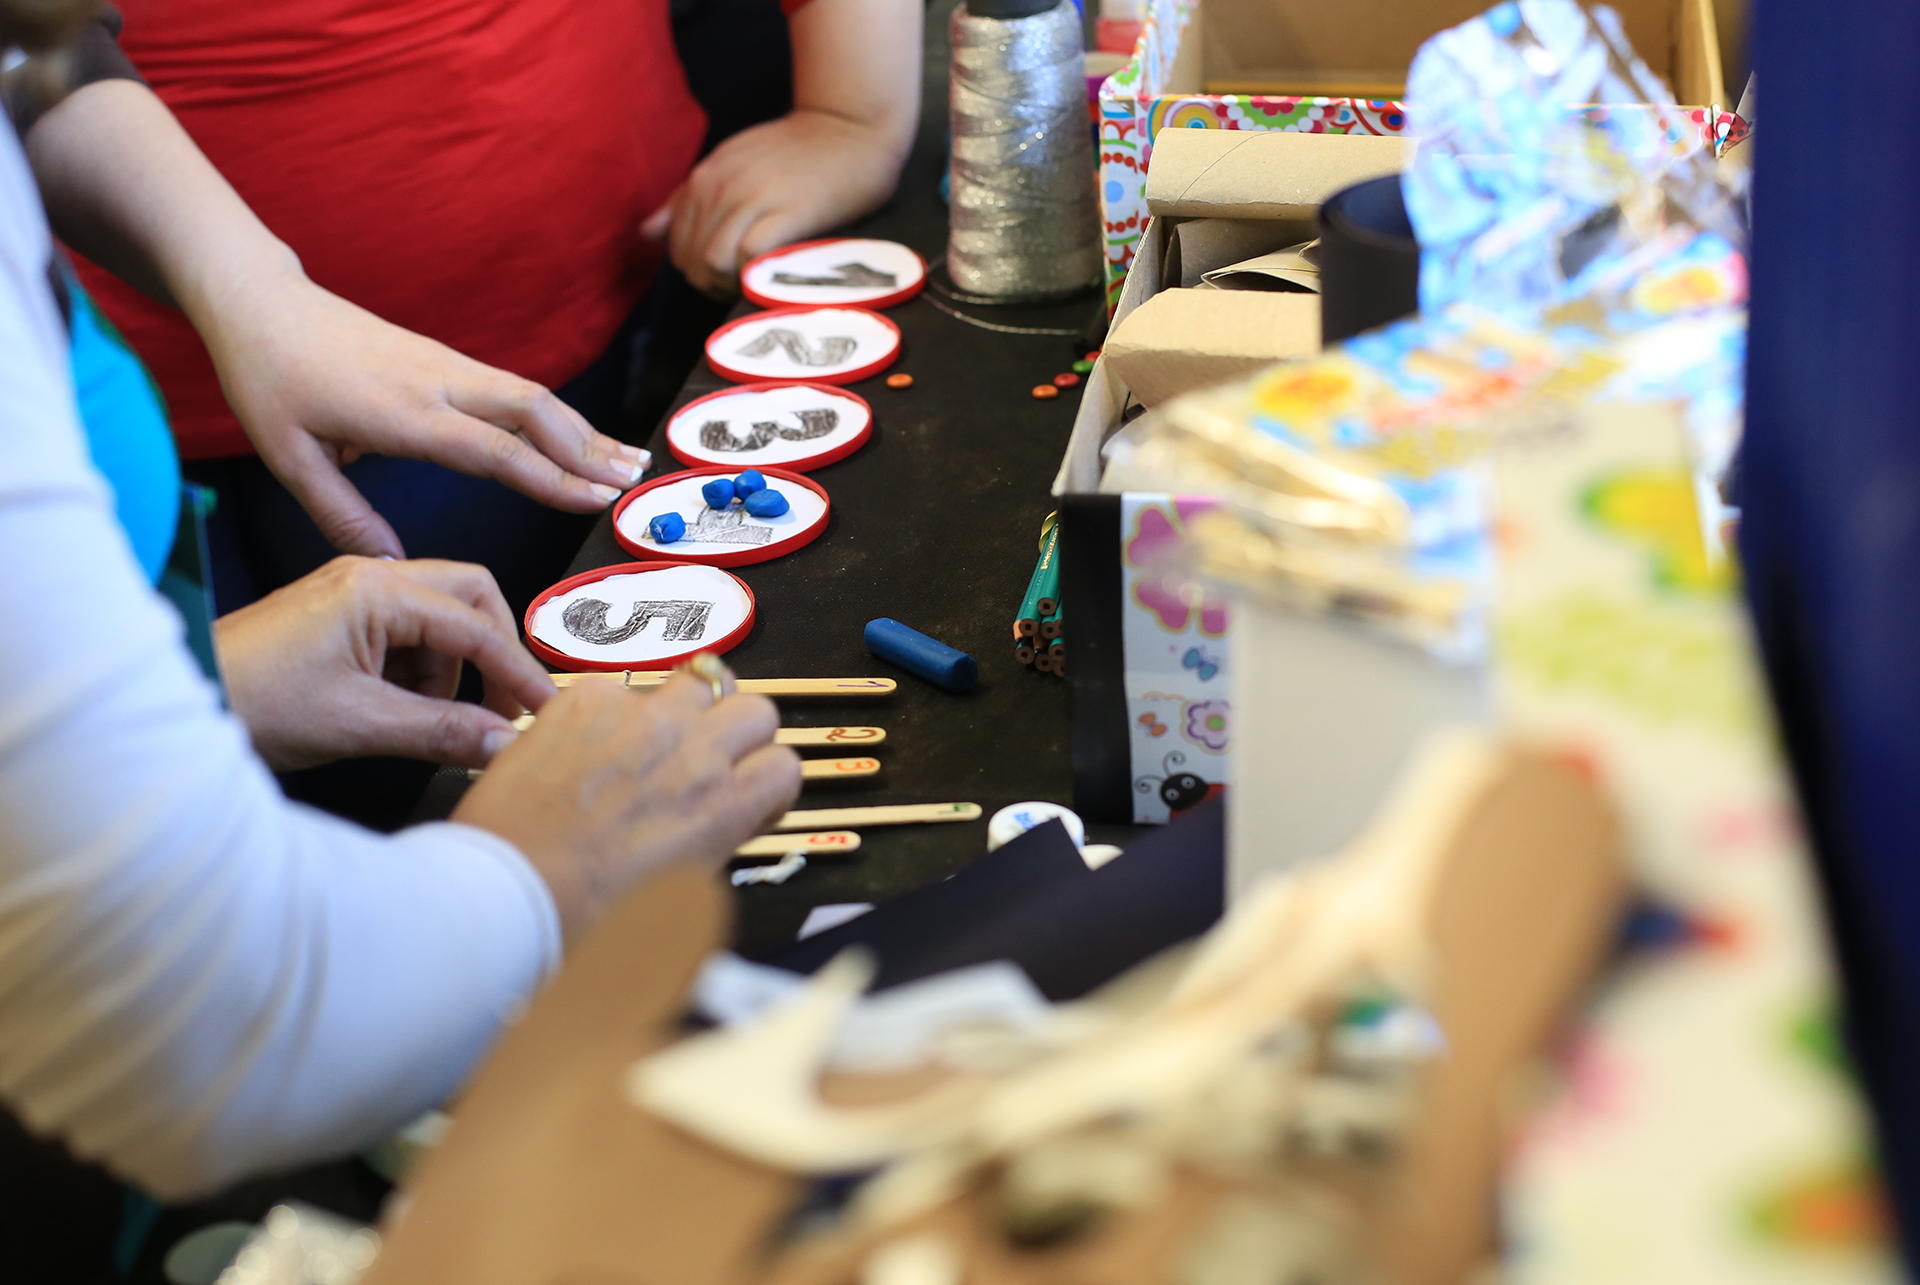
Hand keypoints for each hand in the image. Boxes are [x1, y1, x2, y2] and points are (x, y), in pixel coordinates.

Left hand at [195, 272, 647, 558]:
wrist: (261, 302)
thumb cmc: (269, 381)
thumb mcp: (288, 459)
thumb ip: (344, 517)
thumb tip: (398, 568)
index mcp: (401, 412)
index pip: (493, 450)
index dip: (551, 478)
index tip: (596, 501)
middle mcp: (436, 382)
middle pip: (534, 412)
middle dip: (590, 449)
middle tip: (635, 483)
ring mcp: (447, 364)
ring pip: (533, 396)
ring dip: (584, 430)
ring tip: (630, 461)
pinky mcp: (447, 359)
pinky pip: (516, 388)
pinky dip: (557, 415)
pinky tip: (579, 436)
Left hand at [214, 556, 556, 770]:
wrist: (181, 700)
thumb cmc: (250, 701)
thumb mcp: (359, 724)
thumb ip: (442, 730)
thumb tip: (503, 742)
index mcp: (377, 589)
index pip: (476, 625)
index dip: (518, 672)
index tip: (544, 710)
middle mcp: (370, 576)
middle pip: (471, 595)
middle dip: (494, 650)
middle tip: (500, 706)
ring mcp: (354, 591)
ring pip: (442, 615)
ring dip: (452, 668)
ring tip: (426, 718)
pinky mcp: (342, 614)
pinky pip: (408, 631)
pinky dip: (420, 670)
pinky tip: (398, 708)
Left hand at [453, 668, 800, 940]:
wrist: (507, 890)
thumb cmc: (587, 912)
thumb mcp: (683, 897)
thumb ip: (715, 841)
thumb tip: (720, 821)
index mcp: (724, 807)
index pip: (786, 764)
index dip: (763, 780)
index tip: (743, 792)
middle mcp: (693, 752)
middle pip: (755, 710)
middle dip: (736, 733)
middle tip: (703, 759)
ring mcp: (640, 717)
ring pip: (698, 681)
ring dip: (685, 708)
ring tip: (650, 740)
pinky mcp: (587, 699)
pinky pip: (622, 686)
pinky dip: (614, 711)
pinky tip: (588, 747)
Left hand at [642, 110, 909, 297]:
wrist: (850, 127)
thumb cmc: (797, 154)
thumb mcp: (731, 164)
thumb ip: (687, 198)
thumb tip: (646, 232)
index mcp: (705, 176)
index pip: (676, 244)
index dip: (696, 271)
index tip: (724, 276)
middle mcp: (722, 186)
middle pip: (692, 259)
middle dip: (711, 284)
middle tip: (740, 287)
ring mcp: (753, 197)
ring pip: (713, 261)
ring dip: (729, 284)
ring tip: (753, 284)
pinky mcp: (788, 210)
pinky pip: (749, 255)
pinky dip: (753, 273)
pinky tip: (771, 274)